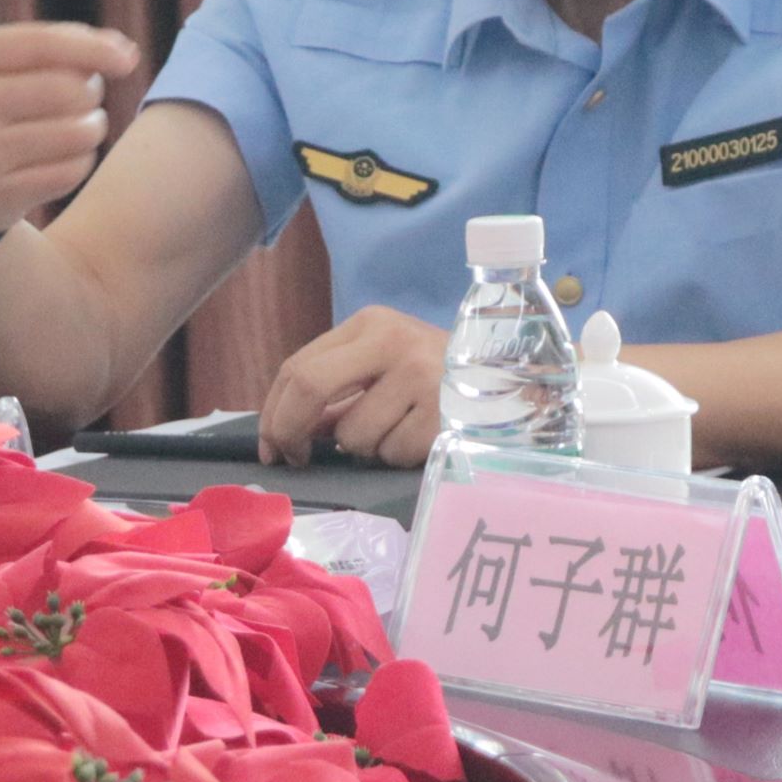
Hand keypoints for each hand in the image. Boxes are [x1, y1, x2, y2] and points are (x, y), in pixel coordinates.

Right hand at [0, 23, 144, 236]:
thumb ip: (53, 48)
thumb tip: (123, 52)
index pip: (44, 44)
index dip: (94, 49)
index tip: (128, 59)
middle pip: (69, 90)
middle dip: (89, 93)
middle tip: (80, 100)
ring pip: (78, 132)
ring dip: (91, 129)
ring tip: (75, 129)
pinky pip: (72, 171)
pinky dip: (79, 162)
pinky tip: (61, 159)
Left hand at [258, 307, 447, 466]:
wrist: (509, 380)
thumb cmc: (434, 375)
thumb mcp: (382, 365)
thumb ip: (335, 390)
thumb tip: (285, 435)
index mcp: (371, 324)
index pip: (299, 366)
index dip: (274, 411)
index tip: (273, 444)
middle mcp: (393, 342)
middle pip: (311, 385)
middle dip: (290, 430)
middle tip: (296, 458)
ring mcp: (421, 377)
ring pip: (352, 435)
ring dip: (361, 448)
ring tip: (393, 431)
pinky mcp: (441, 415)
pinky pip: (390, 454)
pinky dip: (394, 457)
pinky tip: (418, 437)